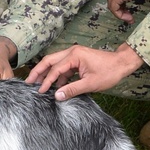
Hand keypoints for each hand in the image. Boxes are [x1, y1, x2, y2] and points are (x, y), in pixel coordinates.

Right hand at [26, 43, 144, 100]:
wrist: (122, 64)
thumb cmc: (109, 72)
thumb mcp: (90, 83)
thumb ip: (72, 89)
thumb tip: (57, 96)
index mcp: (74, 55)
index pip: (55, 69)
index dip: (46, 81)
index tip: (40, 91)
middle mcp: (72, 52)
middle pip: (50, 61)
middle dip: (39, 71)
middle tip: (28, 82)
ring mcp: (74, 55)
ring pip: (55, 63)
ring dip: (47, 74)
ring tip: (39, 85)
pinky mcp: (77, 60)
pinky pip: (63, 67)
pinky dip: (58, 76)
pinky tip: (55, 86)